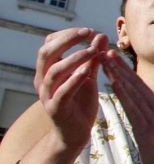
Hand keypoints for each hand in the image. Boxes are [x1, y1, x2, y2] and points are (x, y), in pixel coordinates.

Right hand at [34, 28, 106, 150]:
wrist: (76, 133)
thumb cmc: (80, 103)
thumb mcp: (88, 76)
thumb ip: (93, 58)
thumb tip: (101, 35)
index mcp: (48, 70)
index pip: (50, 43)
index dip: (67, 34)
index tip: (88, 30)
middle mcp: (43, 80)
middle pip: (47, 52)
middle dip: (67, 40)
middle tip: (88, 33)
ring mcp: (47, 94)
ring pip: (53, 71)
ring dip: (74, 58)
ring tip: (93, 51)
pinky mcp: (55, 109)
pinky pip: (61, 92)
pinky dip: (73, 80)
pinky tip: (87, 72)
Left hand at [101, 53, 153, 163]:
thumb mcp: (152, 129)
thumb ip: (142, 114)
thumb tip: (131, 104)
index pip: (138, 84)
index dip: (123, 68)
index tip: (110, 55)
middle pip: (135, 82)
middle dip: (119, 65)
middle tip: (104, 48)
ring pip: (133, 90)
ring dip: (118, 73)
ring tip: (104, 59)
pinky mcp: (148, 128)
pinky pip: (133, 106)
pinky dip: (123, 92)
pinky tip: (114, 82)